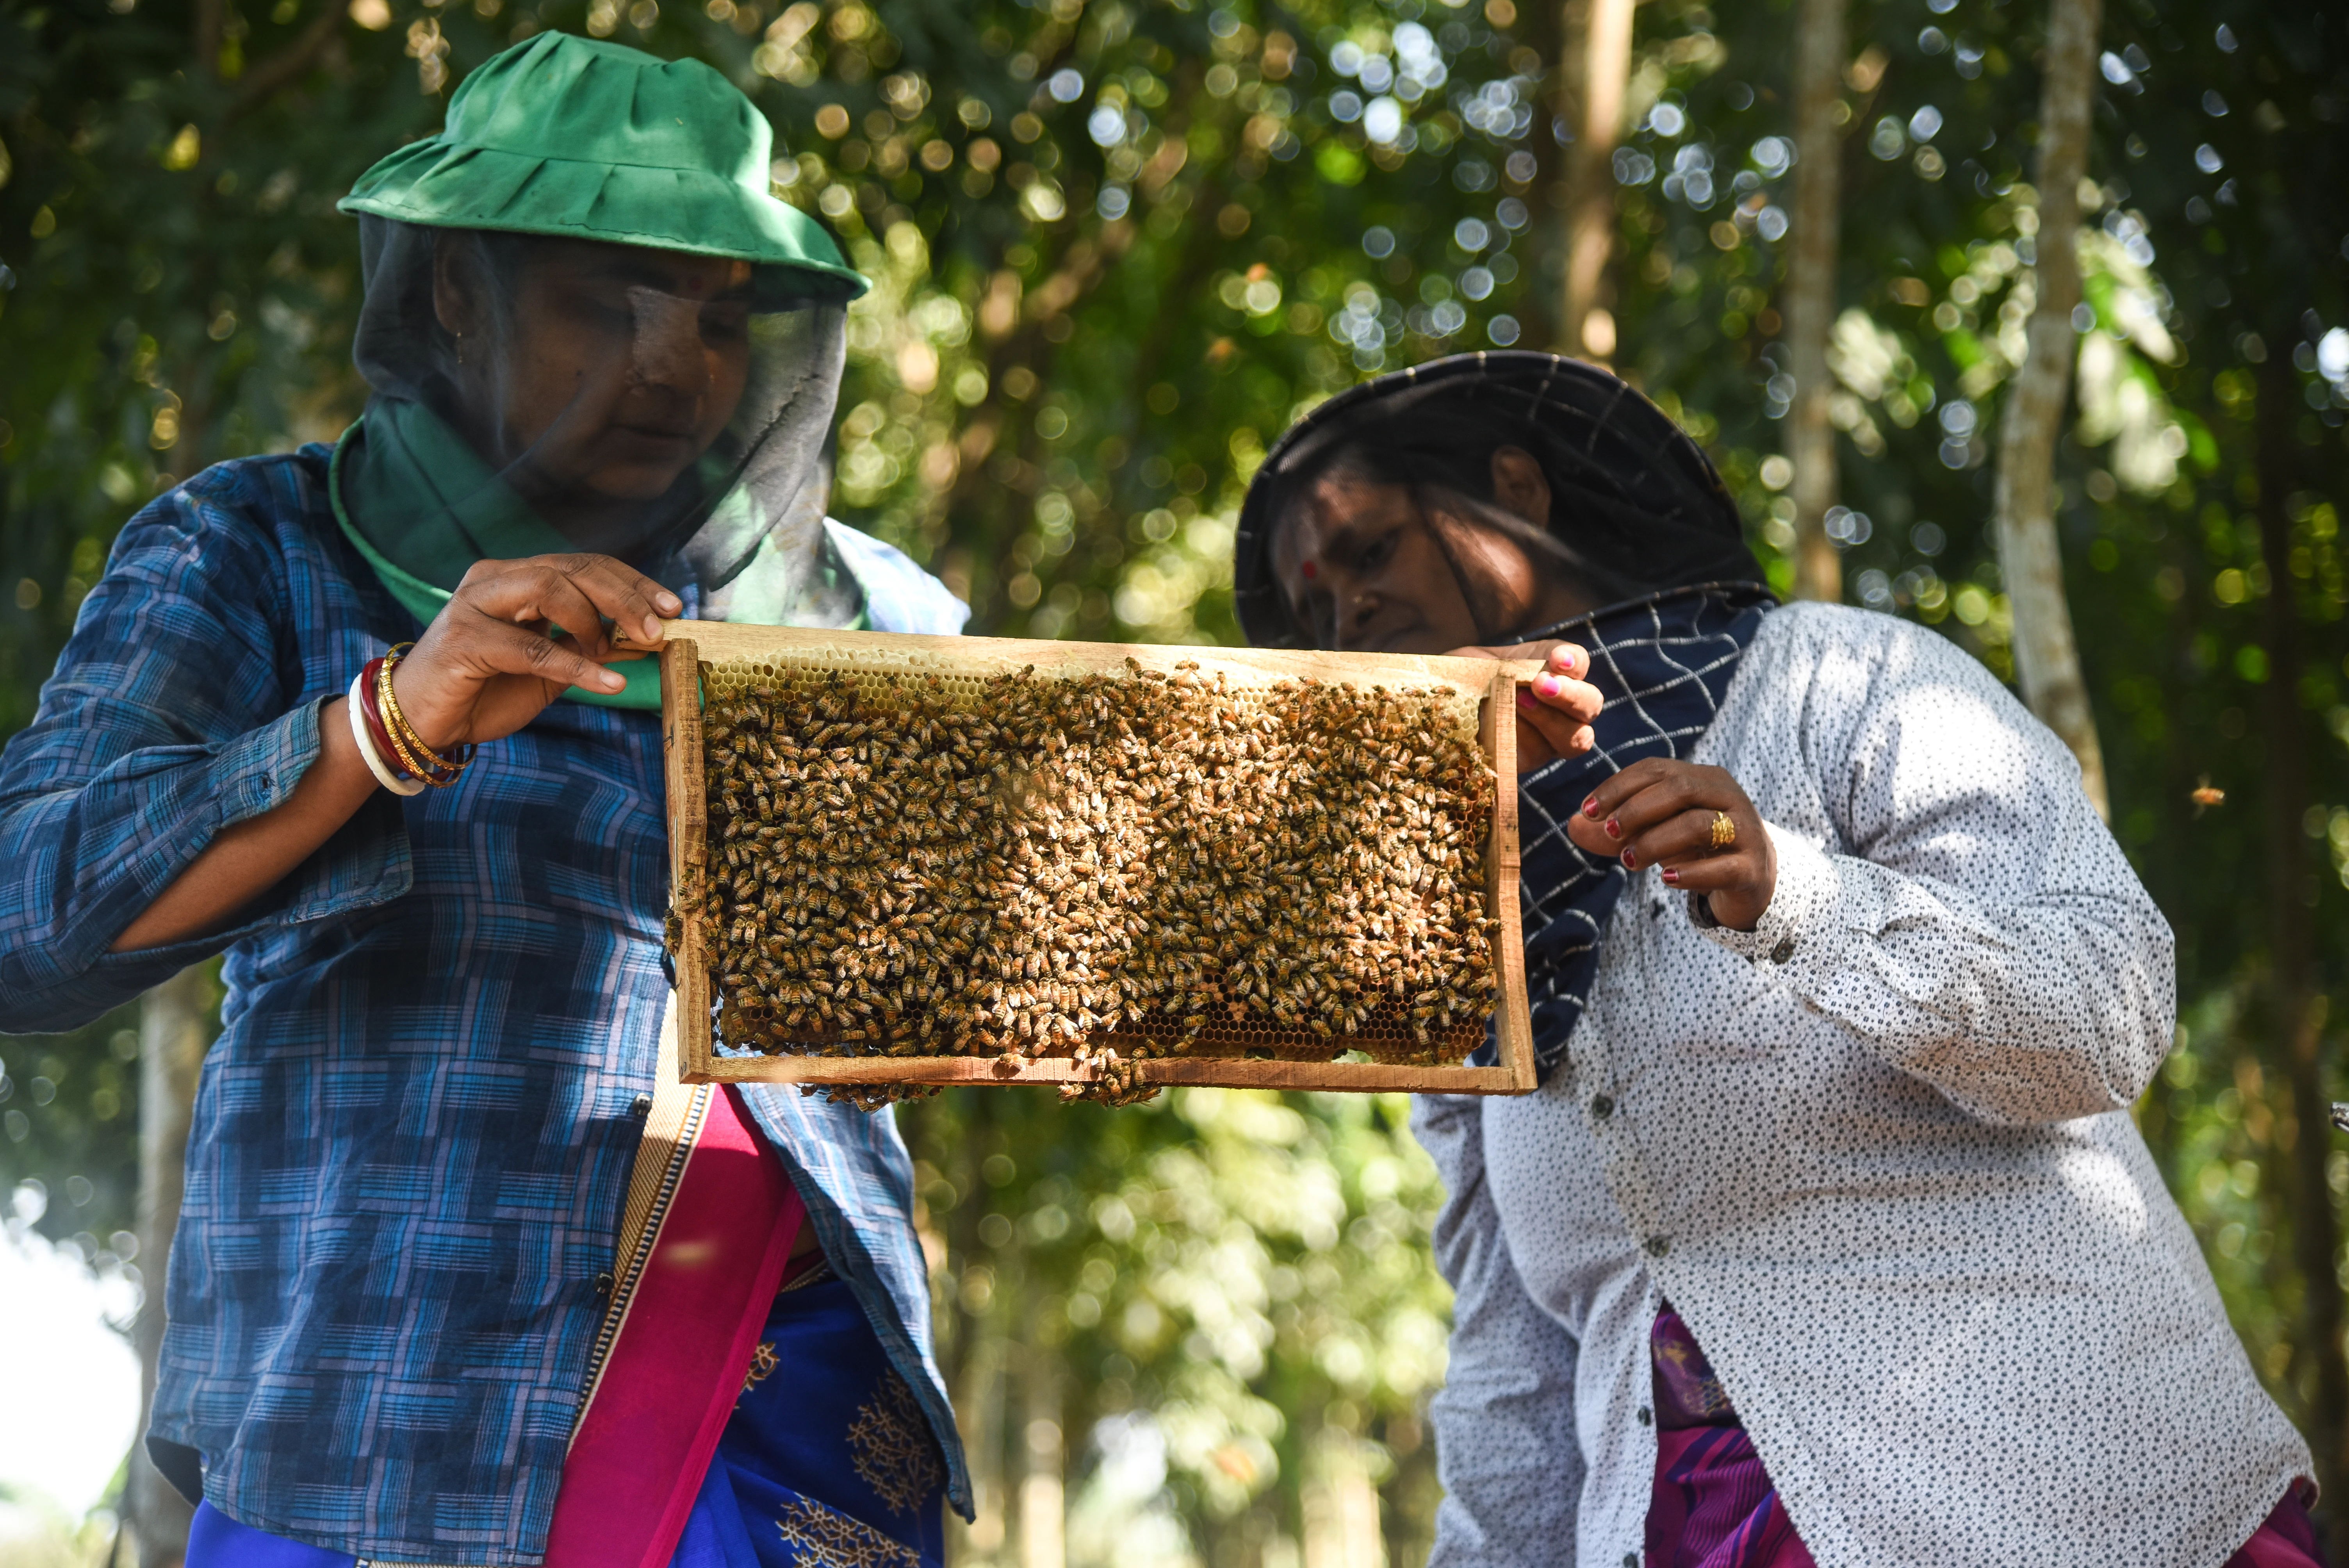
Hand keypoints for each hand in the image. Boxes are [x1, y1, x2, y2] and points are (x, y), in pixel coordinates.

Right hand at [391, 554, 679, 751]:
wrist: (424, 722)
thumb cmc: (485, 691)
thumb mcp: (550, 669)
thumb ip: (587, 649)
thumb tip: (641, 641)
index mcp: (516, 577)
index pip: (585, 565)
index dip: (633, 583)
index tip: (672, 607)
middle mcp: (495, 579)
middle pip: (573, 569)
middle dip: (624, 597)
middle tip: (658, 629)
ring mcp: (475, 604)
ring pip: (550, 587)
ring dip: (595, 620)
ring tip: (615, 653)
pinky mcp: (464, 639)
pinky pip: (532, 647)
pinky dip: (576, 666)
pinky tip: (608, 682)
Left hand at [1447, 640, 1603, 774]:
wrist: (1434, 709)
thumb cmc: (1461, 679)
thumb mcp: (1478, 661)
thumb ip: (1510, 663)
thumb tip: (1535, 668)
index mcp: (1553, 672)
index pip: (1579, 663)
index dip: (1574, 661)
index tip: (1556, 659)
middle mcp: (1562, 707)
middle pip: (1591, 704)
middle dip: (1570, 695)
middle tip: (1540, 685)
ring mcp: (1550, 739)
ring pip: (1576, 738)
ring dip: (1551, 720)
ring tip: (1518, 704)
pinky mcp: (1529, 762)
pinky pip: (1542, 757)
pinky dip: (1526, 742)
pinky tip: (1504, 731)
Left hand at [1565, 758, 1776, 929]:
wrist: (1753, 878)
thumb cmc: (1697, 848)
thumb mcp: (1655, 833)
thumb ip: (1614, 830)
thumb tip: (1571, 824)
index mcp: (1703, 778)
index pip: (1656, 769)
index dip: (1618, 787)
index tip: (1587, 811)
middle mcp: (1728, 796)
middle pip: (1680, 790)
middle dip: (1637, 810)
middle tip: (1609, 834)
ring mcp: (1745, 831)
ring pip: (1699, 825)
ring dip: (1656, 841)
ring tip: (1629, 861)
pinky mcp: (1752, 867)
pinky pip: (1723, 867)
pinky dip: (1691, 873)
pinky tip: (1666, 880)